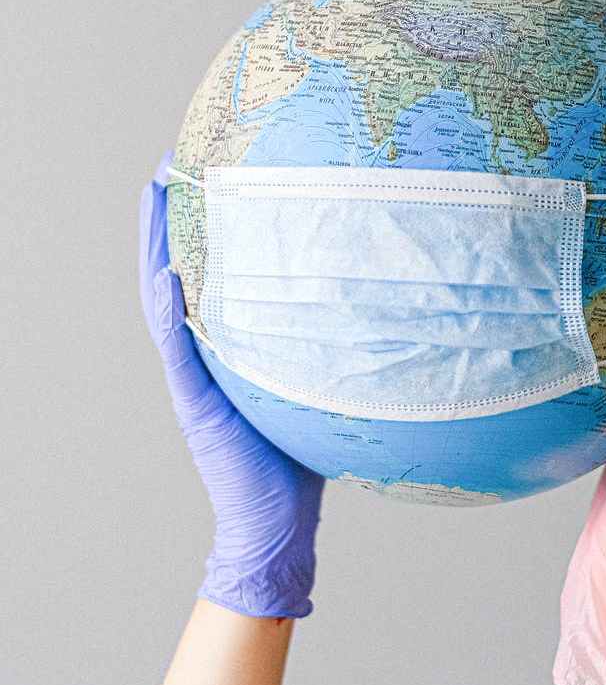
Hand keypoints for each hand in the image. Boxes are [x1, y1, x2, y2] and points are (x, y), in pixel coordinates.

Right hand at [139, 152, 324, 618]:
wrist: (279, 522)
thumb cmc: (303, 453)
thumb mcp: (315, 380)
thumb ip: (324, 341)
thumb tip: (374, 296)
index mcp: (226, 345)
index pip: (207, 272)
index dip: (198, 223)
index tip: (205, 169)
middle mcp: (203, 354)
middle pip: (176, 271)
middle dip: (168, 218)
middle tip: (168, 162)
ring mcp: (195, 379)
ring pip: (165, 301)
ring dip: (156, 248)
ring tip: (153, 196)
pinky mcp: (198, 407)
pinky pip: (182, 354)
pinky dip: (171, 315)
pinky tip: (167, 276)